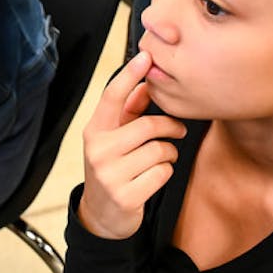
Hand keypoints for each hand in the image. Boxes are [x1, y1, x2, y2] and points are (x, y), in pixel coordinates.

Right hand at [77, 51, 186, 239]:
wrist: (101, 215)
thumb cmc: (112, 168)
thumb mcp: (113, 139)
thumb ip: (128, 113)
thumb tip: (147, 84)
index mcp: (94, 130)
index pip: (112, 96)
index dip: (130, 75)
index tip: (145, 56)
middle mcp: (98, 149)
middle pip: (148, 126)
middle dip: (170, 127)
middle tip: (178, 131)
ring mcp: (109, 174)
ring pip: (159, 151)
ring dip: (168, 154)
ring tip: (161, 159)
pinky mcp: (125, 196)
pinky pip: (162, 173)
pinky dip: (165, 173)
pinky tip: (153, 178)